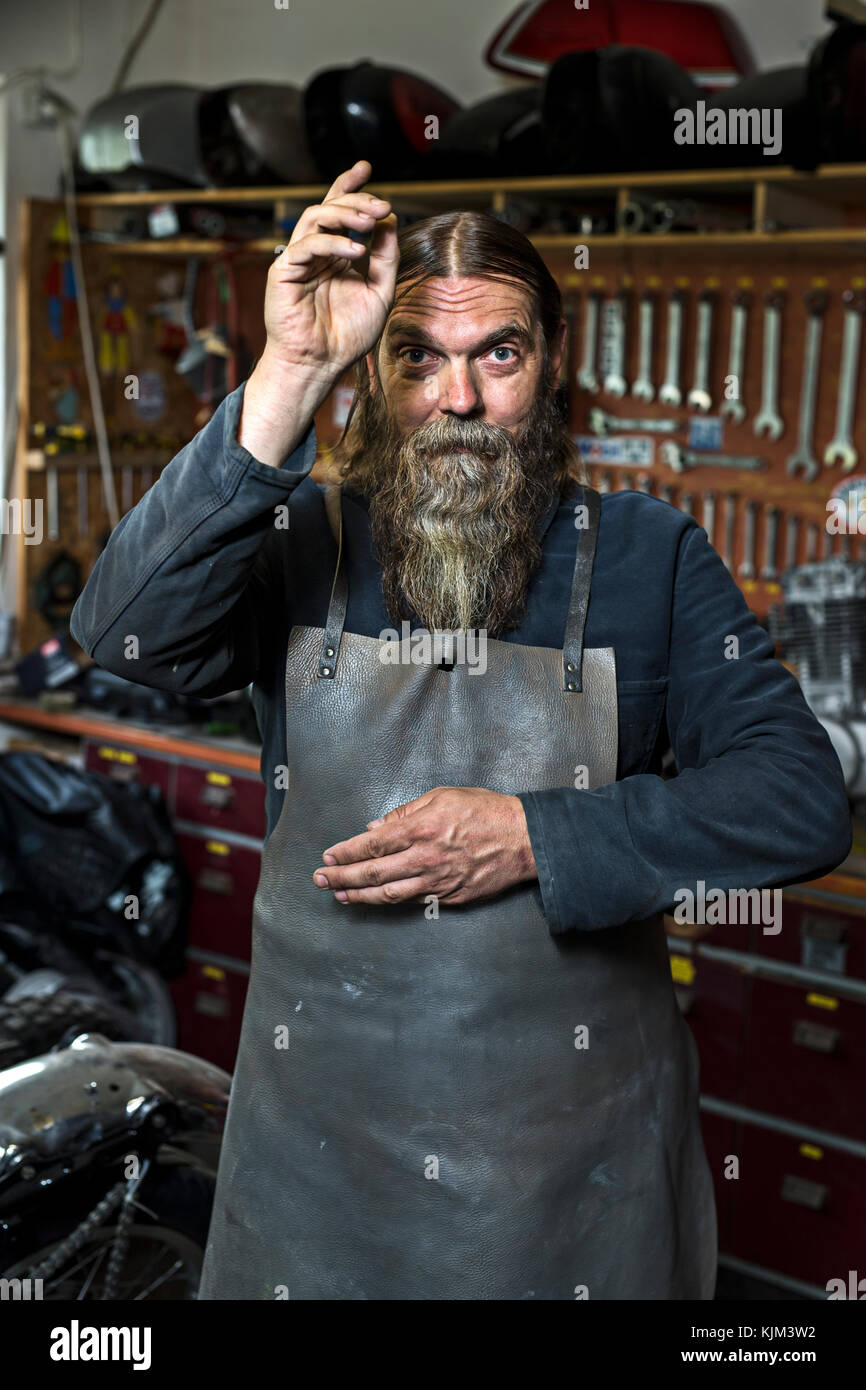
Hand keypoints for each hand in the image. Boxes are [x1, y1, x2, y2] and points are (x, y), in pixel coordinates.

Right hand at [264, 159, 397, 375]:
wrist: (321, 364)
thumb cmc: (347, 335)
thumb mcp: (379, 292)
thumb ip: (386, 257)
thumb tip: (390, 220)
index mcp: (335, 255)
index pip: (340, 212)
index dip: (350, 187)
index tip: (366, 168)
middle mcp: (316, 253)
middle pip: (330, 208)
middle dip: (357, 201)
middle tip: (382, 204)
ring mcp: (299, 260)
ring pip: (316, 217)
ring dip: (345, 213)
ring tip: (370, 220)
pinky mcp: (285, 271)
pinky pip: (307, 245)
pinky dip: (332, 243)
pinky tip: (356, 251)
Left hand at [312, 787, 537, 907]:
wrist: (524, 839)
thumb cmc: (485, 811)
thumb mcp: (443, 796)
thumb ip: (406, 812)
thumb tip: (377, 828)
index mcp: (421, 828)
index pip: (373, 844)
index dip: (347, 852)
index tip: (329, 857)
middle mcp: (425, 858)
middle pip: (373, 872)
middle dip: (343, 877)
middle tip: (321, 880)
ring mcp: (438, 881)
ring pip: (389, 894)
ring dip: (360, 896)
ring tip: (340, 896)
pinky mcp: (450, 897)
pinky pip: (415, 901)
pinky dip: (392, 900)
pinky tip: (377, 899)